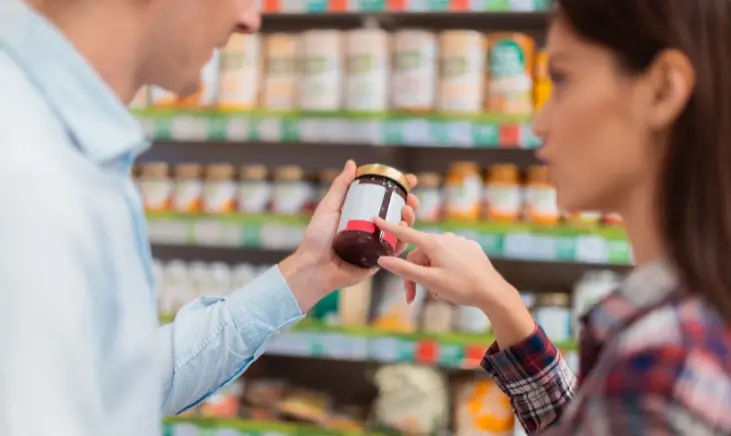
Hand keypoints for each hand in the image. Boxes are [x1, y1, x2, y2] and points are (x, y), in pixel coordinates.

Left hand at [279, 160, 418, 311]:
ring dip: (410, 220)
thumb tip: (352, 163)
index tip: (410, 180)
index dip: (400, 188)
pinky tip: (405, 230)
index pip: (385, 198)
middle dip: (410, 204)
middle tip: (412, 199)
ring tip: (408, 212)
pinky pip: (396, 250)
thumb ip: (340, 186)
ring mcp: (376, 244)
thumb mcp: (329, 206)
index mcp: (361, 214)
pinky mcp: (379, 260)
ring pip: (401, 231)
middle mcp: (371, 228)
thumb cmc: (316, 237)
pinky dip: (404, 240)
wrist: (313, 266)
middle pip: (398, 214)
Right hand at [374, 218, 504, 307]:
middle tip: (413, 297)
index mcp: (434, 244)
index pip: (406, 234)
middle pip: (420, 254)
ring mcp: (460, 242)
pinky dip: (444, 269)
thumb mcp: (428, 280)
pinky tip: (450, 283)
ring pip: (435, 257)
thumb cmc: (460, 287)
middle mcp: (446, 238)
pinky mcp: (470, 249)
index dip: (389, 227)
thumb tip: (382, 260)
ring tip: (436, 293)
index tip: (376, 218)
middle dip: (414, 274)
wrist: (492, 292)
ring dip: (430, 274)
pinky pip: (450, 256)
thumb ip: (404, 269)